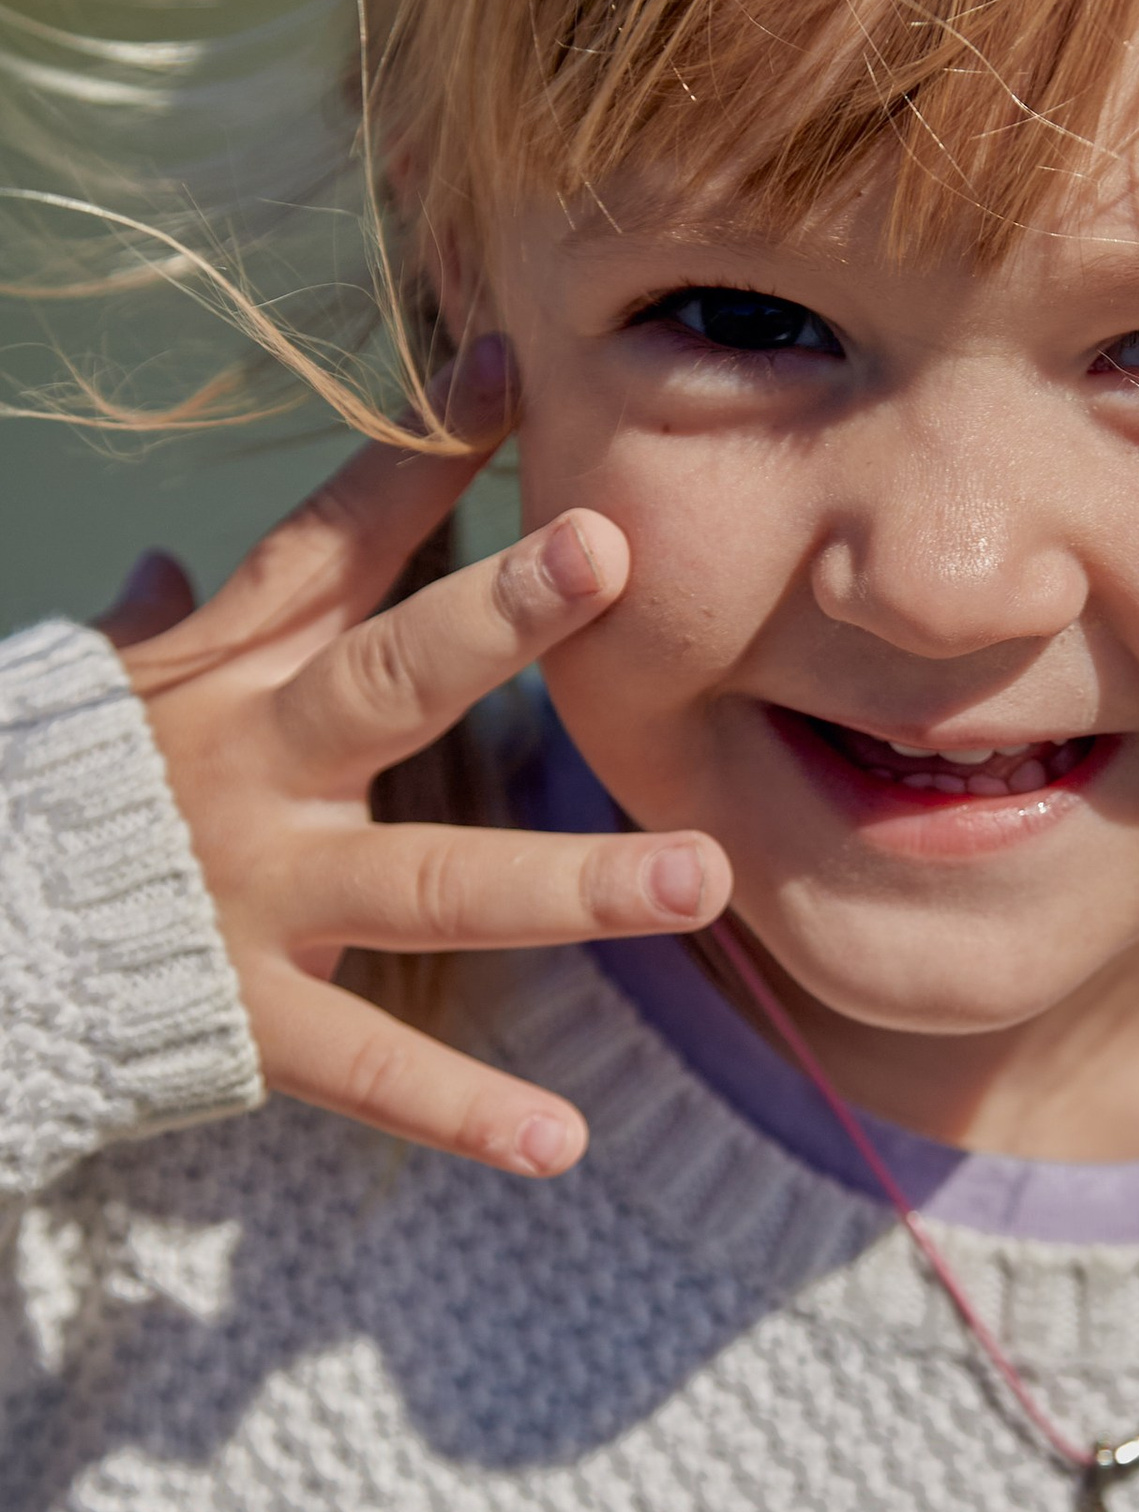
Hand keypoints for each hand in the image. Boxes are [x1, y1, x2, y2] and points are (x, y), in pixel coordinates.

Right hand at [97, 340, 731, 1179]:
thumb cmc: (48, 806)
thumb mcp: (95, 699)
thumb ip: (166, 635)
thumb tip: (169, 559)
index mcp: (229, 674)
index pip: (329, 545)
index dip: (416, 458)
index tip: (507, 370)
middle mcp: (252, 769)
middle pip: (391, 679)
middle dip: (500, 619)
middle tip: (614, 555)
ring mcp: (256, 893)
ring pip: (434, 883)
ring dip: (573, 884)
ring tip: (702, 877)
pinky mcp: (248, 1015)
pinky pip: (369, 1068)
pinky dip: (462, 1110)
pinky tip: (563, 1141)